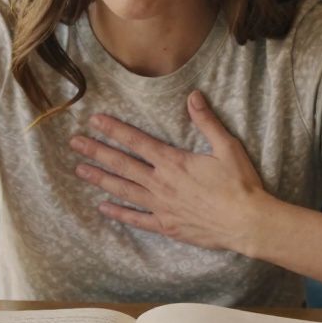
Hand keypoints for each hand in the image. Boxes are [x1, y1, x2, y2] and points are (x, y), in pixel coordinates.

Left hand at [69, 90, 269, 252]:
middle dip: (97, 152)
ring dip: (100, 179)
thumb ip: (206, 121)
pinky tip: (104, 207)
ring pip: (123, 190)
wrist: (247, 223)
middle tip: (75, 143)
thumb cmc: (240, 184)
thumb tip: (193, 96)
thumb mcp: (227, 147)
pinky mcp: (167, 226)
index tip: (94, 120)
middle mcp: (161, 183)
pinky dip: (119, 213)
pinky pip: (137, 219)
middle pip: (122, 164)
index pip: (136, 141)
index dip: (114, 129)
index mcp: (173, 162)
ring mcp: (161, 206)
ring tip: (80, 170)